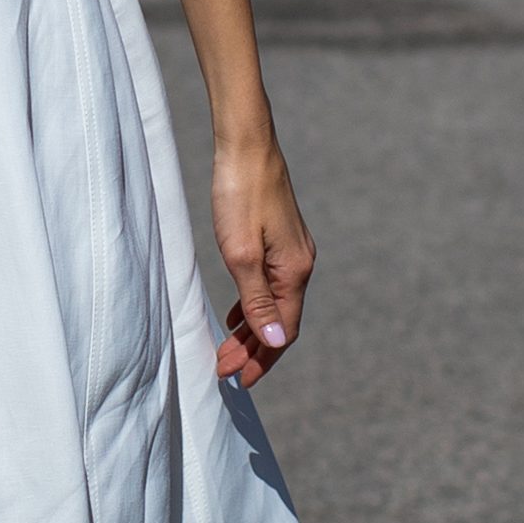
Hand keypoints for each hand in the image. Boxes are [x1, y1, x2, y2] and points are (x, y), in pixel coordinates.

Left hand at [212, 135, 314, 384]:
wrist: (245, 144)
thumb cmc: (239, 195)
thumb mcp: (240, 254)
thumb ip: (257, 301)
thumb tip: (277, 343)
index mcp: (294, 271)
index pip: (284, 331)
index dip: (262, 358)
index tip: (236, 378)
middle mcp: (300, 264)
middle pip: (280, 322)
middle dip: (253, 350)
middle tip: (223, 370)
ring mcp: (292, 251)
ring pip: (274, 304)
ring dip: (252, 330)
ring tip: (227, 350)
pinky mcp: (279, 239)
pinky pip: (270, 285)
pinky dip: (253, 306)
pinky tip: (237, 315)